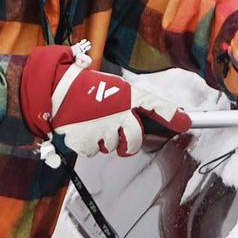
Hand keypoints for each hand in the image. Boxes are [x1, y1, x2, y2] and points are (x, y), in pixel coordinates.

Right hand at [22, 44, 191, 157]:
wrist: (53, 92)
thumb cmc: (82, 87)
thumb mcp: (111, 86)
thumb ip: (130, 101)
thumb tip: (146, 113)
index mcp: (125, 95)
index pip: (155, 105)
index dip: (172, 116)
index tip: (184, 123)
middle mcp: (118, 112)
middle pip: (136, 140)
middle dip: (129, 141)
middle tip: (118, 133)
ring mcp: (102, 129)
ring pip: (113, 147)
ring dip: (106, 140)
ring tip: (93, 123)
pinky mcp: (86, 142)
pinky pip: (94, 151)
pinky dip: (89, 144)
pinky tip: (83, 129)